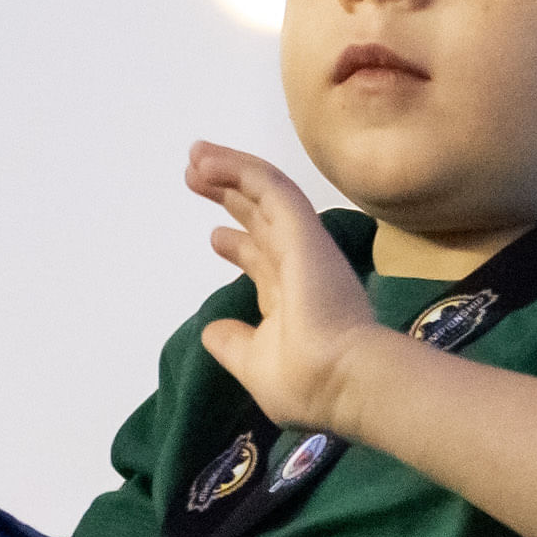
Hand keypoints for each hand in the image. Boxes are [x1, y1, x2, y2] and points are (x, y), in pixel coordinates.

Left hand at [185, 144, 383, 430]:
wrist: (341, 378)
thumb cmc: (304, 380)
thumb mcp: (255, 365)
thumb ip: (233, 344)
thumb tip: (211, 330)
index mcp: (289, 297)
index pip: (263, 259)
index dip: (239, 244)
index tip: (214, 236)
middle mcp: (297, 264)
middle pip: (260, 218)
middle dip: (230, 196)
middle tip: (195, 177)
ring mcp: (302, 243)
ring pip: (264, 192)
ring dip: (229, 171)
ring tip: (194, 156)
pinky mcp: (302, 229)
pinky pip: (268, 186)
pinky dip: (238, 168)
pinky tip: (208, 160)